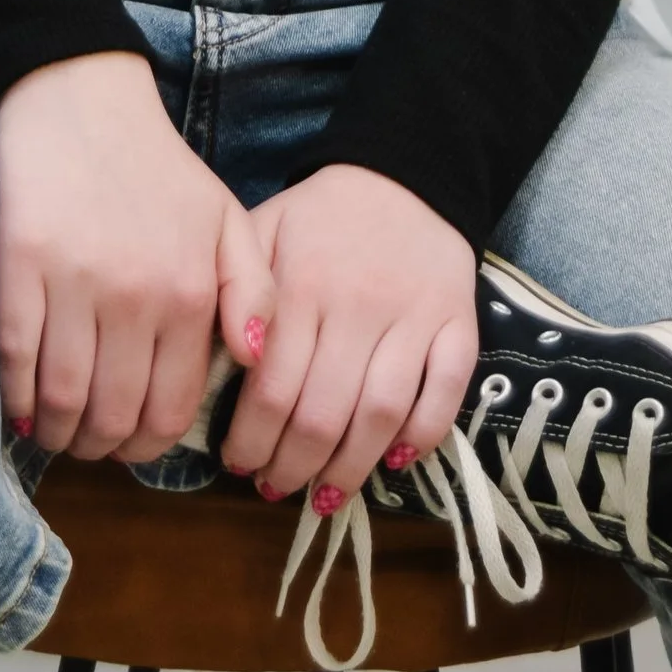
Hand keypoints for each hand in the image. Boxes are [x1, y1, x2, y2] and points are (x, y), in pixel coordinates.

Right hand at [0, 52, 272, 465]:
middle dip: (102, 448)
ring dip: (59, 433)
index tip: (132, 447)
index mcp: (190, 291)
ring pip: (65, 397)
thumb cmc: (159, 169)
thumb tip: (253, 362)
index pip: (172, 407)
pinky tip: (21, 406)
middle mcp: (137, 294)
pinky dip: (16, 397)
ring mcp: (76, 280)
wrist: (85, 101)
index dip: (149, 445)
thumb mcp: (226, 222)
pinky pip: (16, 357)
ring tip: (56, 431)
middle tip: (91, 445)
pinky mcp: (21, 264)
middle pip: (116, 415)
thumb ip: (253, 293)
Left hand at [215, 164, 476, 508]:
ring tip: (324, 496)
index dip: (251, 439)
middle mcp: (358, 304)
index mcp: (302, 285)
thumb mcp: (260, 233)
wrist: (403, 175)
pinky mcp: (460, 321)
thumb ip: (233, 295)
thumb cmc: (318, 219)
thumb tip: (212, 371)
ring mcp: (414, 315)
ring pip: (382, 413)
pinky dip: (423, 434)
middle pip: (323, 412)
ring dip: (350, 467)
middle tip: (273, 486)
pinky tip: (395, 461)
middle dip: (293, 465)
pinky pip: (447, 391)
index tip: (236, 463)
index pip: (272, 387)